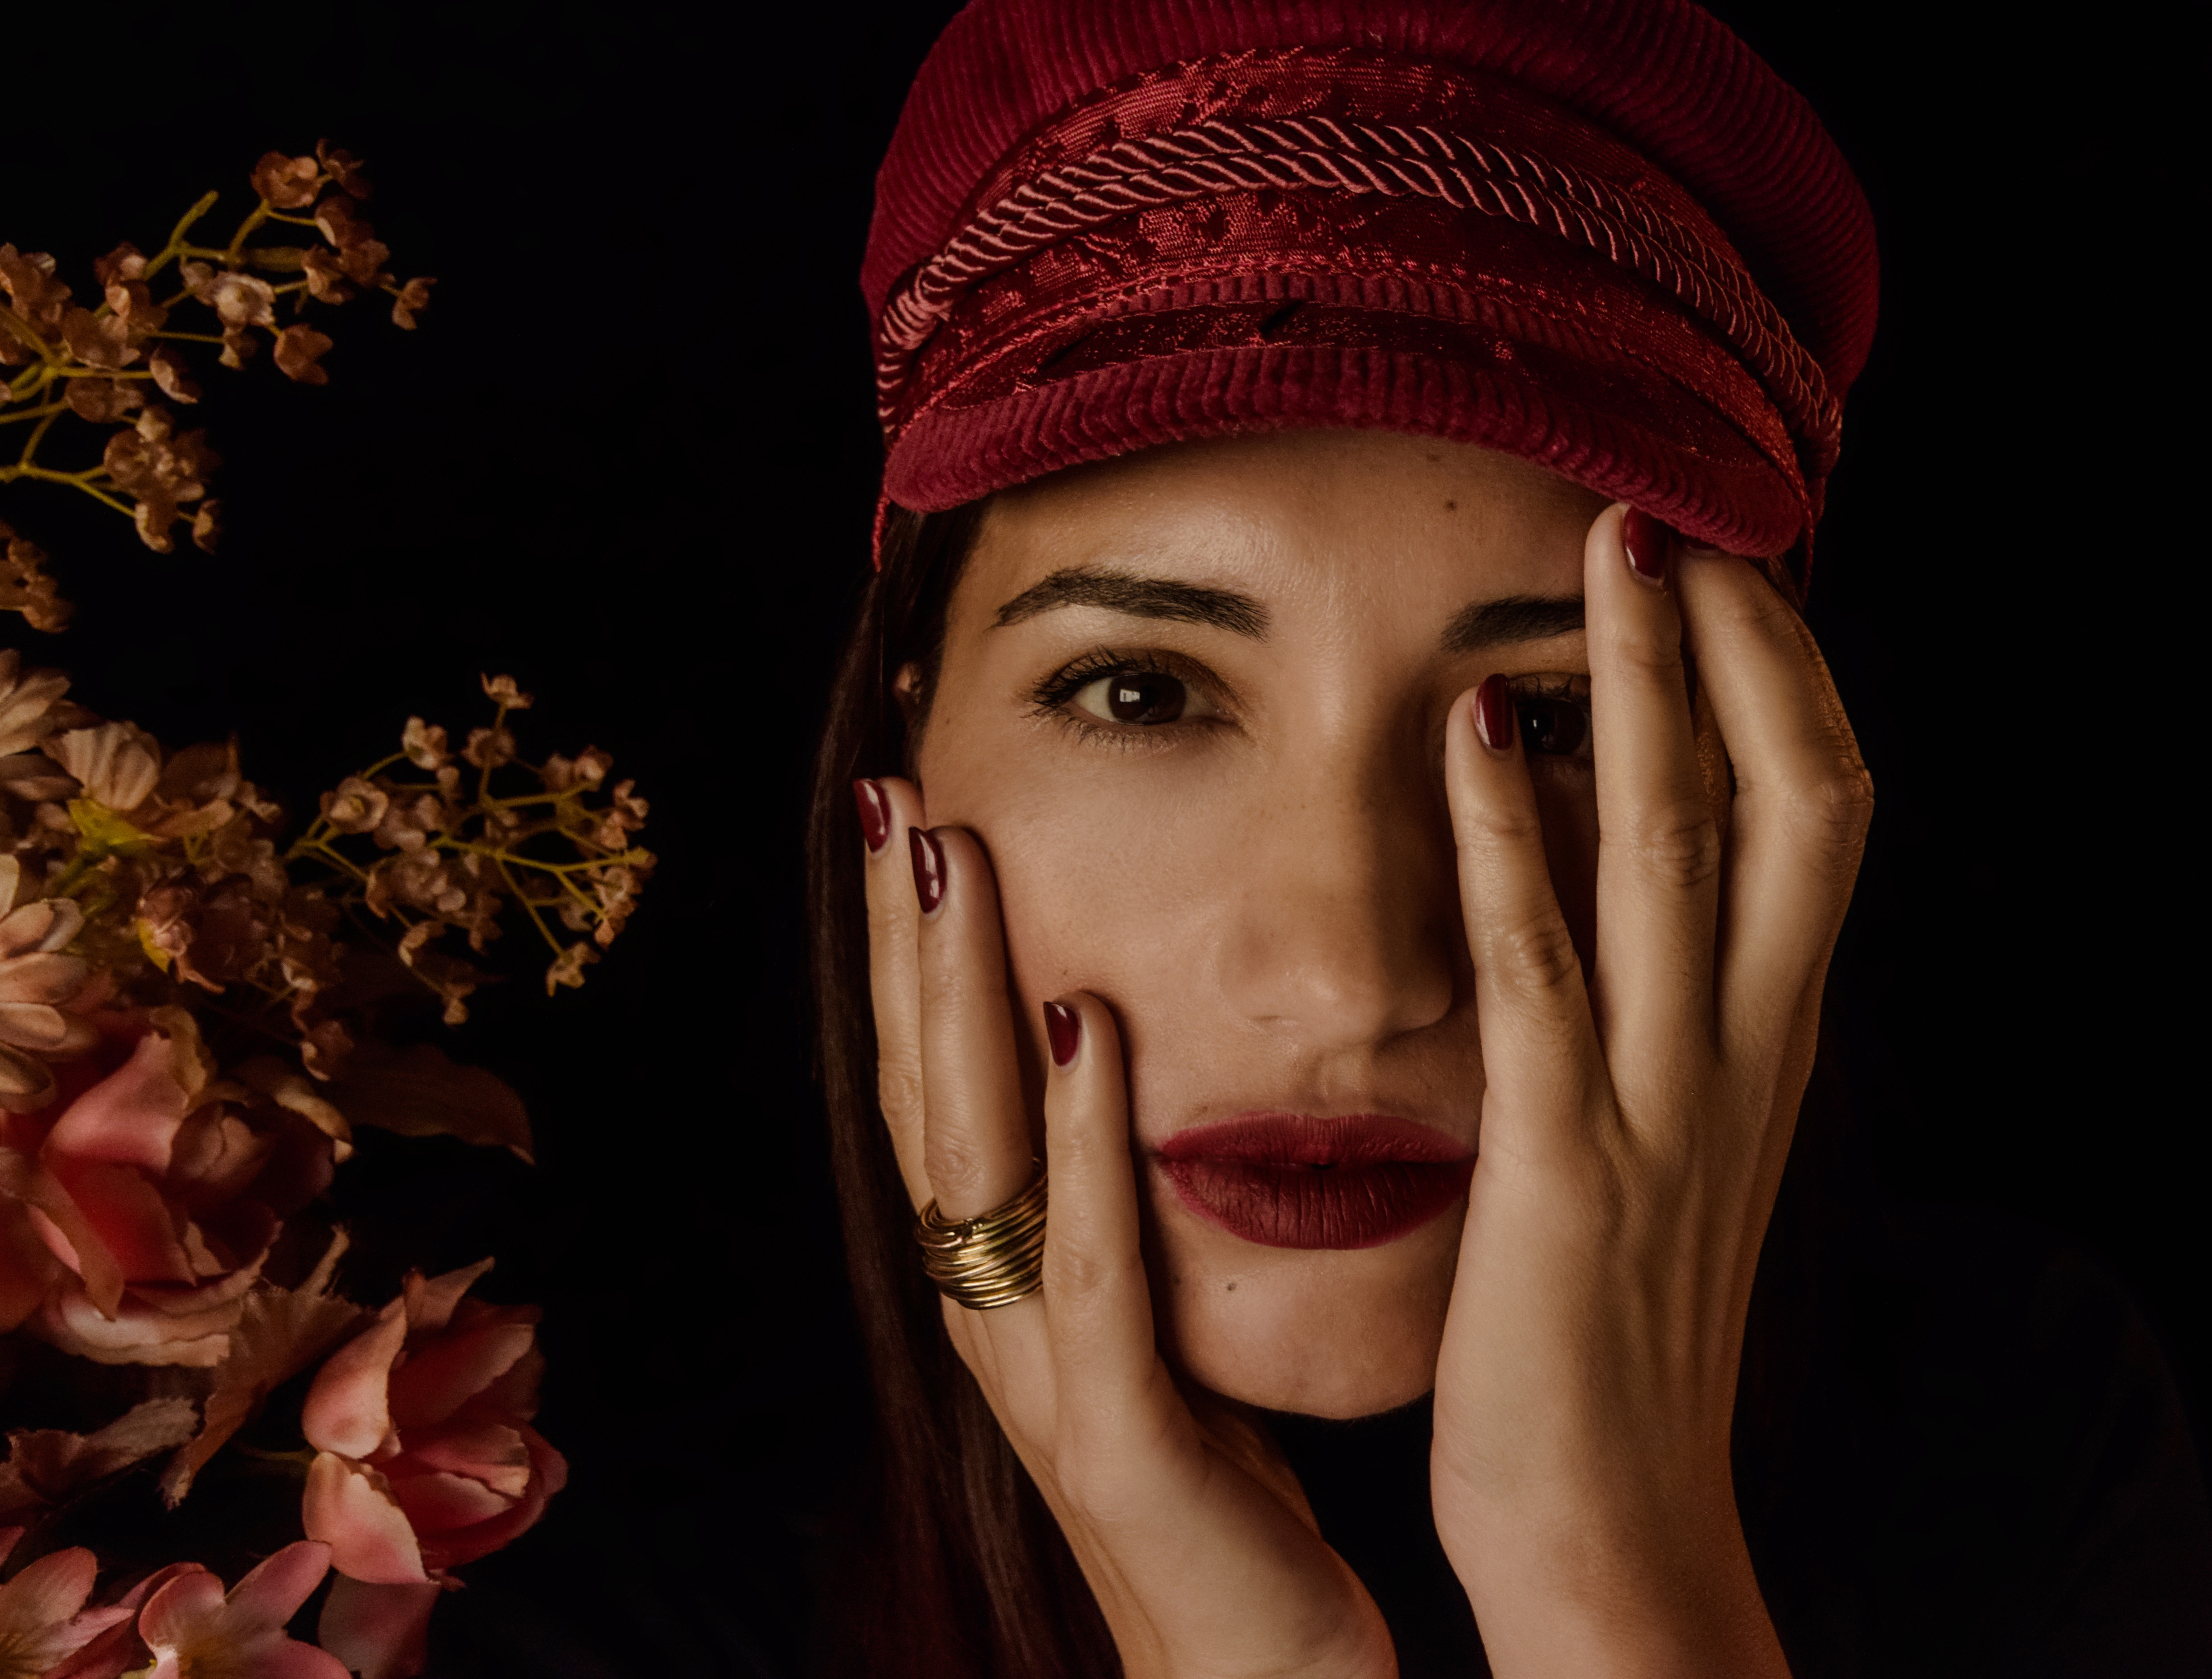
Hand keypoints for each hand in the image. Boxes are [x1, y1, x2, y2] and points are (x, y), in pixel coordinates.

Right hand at [859, 782, 1394, 1678]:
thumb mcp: (1170, 1333)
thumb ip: (1139, 1217)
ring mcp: (1040, 1381)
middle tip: (895, 790)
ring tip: (955, 861)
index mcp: (1009, 1290)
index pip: (940, 1092)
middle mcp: (993, 1320)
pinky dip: (1077, 1144)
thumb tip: (1141, 1066)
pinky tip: (1082, 1029)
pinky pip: (1087, 1272)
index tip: (912, 808)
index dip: (908, 957)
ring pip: (973, 1163)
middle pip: (923, 1102)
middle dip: (902, 947)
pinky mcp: (1118, 1444)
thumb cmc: (1233, 1505)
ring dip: (958, 1004)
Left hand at [1430, 507, 1872, 1676]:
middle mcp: (1741, 1052)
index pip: (1825, 817)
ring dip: (1647, 694)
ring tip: (1602, 559)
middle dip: (1745, 650)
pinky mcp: (1561, 1163)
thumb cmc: (1623, 1331)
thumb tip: (1641, 884)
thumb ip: (1678, 1021)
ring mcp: (1659, 1102)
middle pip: (1799, 801)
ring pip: (1685, 853)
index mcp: (1770, 1045)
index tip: (1731, 567)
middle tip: (1671, 515)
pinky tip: (1479, 737)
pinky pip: (1546, 973)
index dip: (1790, 680)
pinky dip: (1516, 845)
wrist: (1613, 1522)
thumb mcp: (1677, 1146)